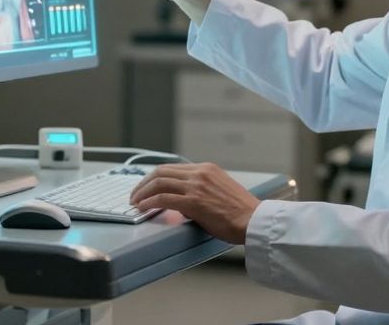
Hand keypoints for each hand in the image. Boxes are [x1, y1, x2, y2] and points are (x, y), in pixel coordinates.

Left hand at [129, 163, 259, 244]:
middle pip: (161, 172)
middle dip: (144, 184)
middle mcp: (199, 173)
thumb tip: (180, 200)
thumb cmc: (240, 212)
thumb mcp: (220, 190)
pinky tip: (143, 209)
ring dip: (143, 193)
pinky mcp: (194, 201)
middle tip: (135, 195)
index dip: (154, 178)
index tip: (146, 186)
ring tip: (135, 203)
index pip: (172, 168)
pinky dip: (149, 203)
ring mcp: (196, 186)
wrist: (253, 220)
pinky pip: (163, 199)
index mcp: (206, 168)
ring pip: (159, 183)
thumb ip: (200, 189)